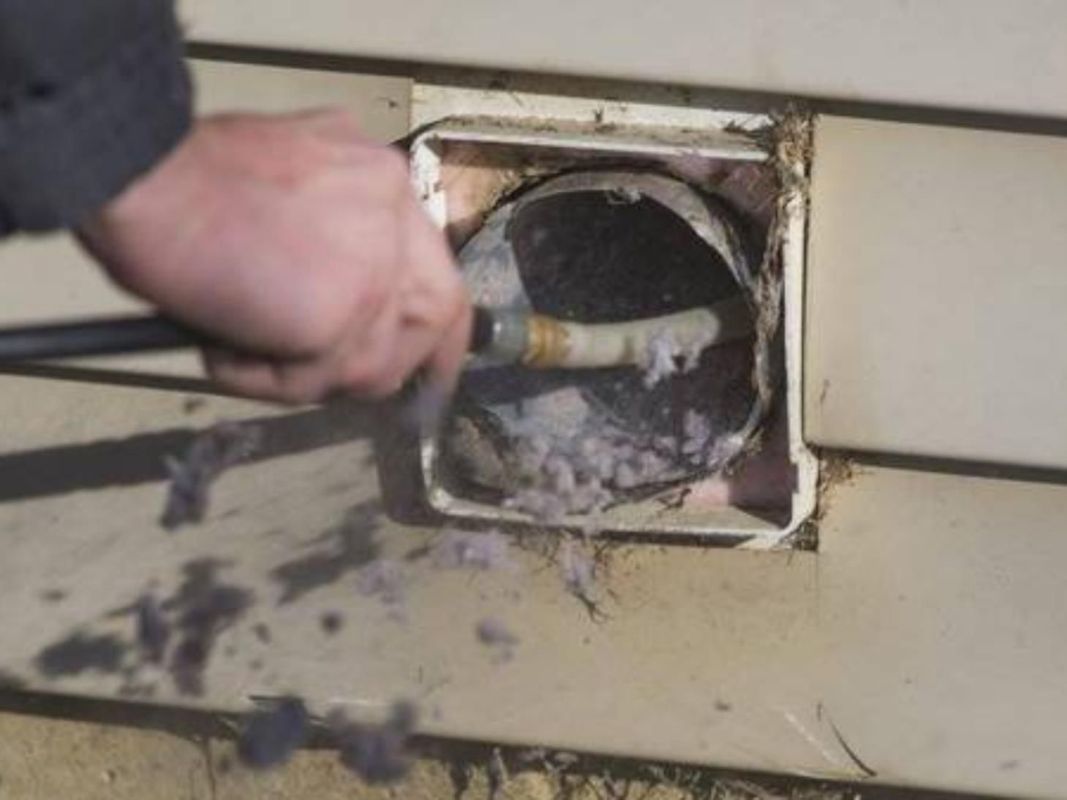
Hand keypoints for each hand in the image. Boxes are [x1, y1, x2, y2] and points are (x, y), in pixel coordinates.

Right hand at [80, 110, 470, 402]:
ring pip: (370, 364)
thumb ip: (335, 217)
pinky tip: (221, 348)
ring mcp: (374, 271)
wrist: (141, 174)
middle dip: (389, 363)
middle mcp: (394, 221)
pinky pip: (311, 380)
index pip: (438, 269)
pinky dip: (260, 380)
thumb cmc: (189, 174)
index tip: (422, 361)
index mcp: (385, 182)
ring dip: (304, 374)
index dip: (431, 327)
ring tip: (240, 345)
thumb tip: (334, 279)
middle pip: (434, 319)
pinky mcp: (338, 315)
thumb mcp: (292, 168)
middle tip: (332, 380)